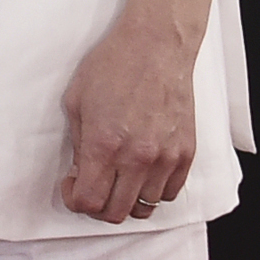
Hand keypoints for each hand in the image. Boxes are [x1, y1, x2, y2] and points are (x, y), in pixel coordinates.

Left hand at [59, 10, 199, 222]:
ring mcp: (165, 158)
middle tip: (92, 186)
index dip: (76, 201)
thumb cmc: (112, 67)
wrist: (155, 47)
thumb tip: (81, 172)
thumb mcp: (76, 101)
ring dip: (127, 199)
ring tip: (118, 178)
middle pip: (116, 213)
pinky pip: (170, 193)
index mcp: (104, 145)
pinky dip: (154, 190)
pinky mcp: (186, 153)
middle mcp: (137, 157)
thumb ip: (78, 143)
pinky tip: (142, 172)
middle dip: (98, 206)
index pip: (89, 202)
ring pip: (145, 207)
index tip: (73, 186)